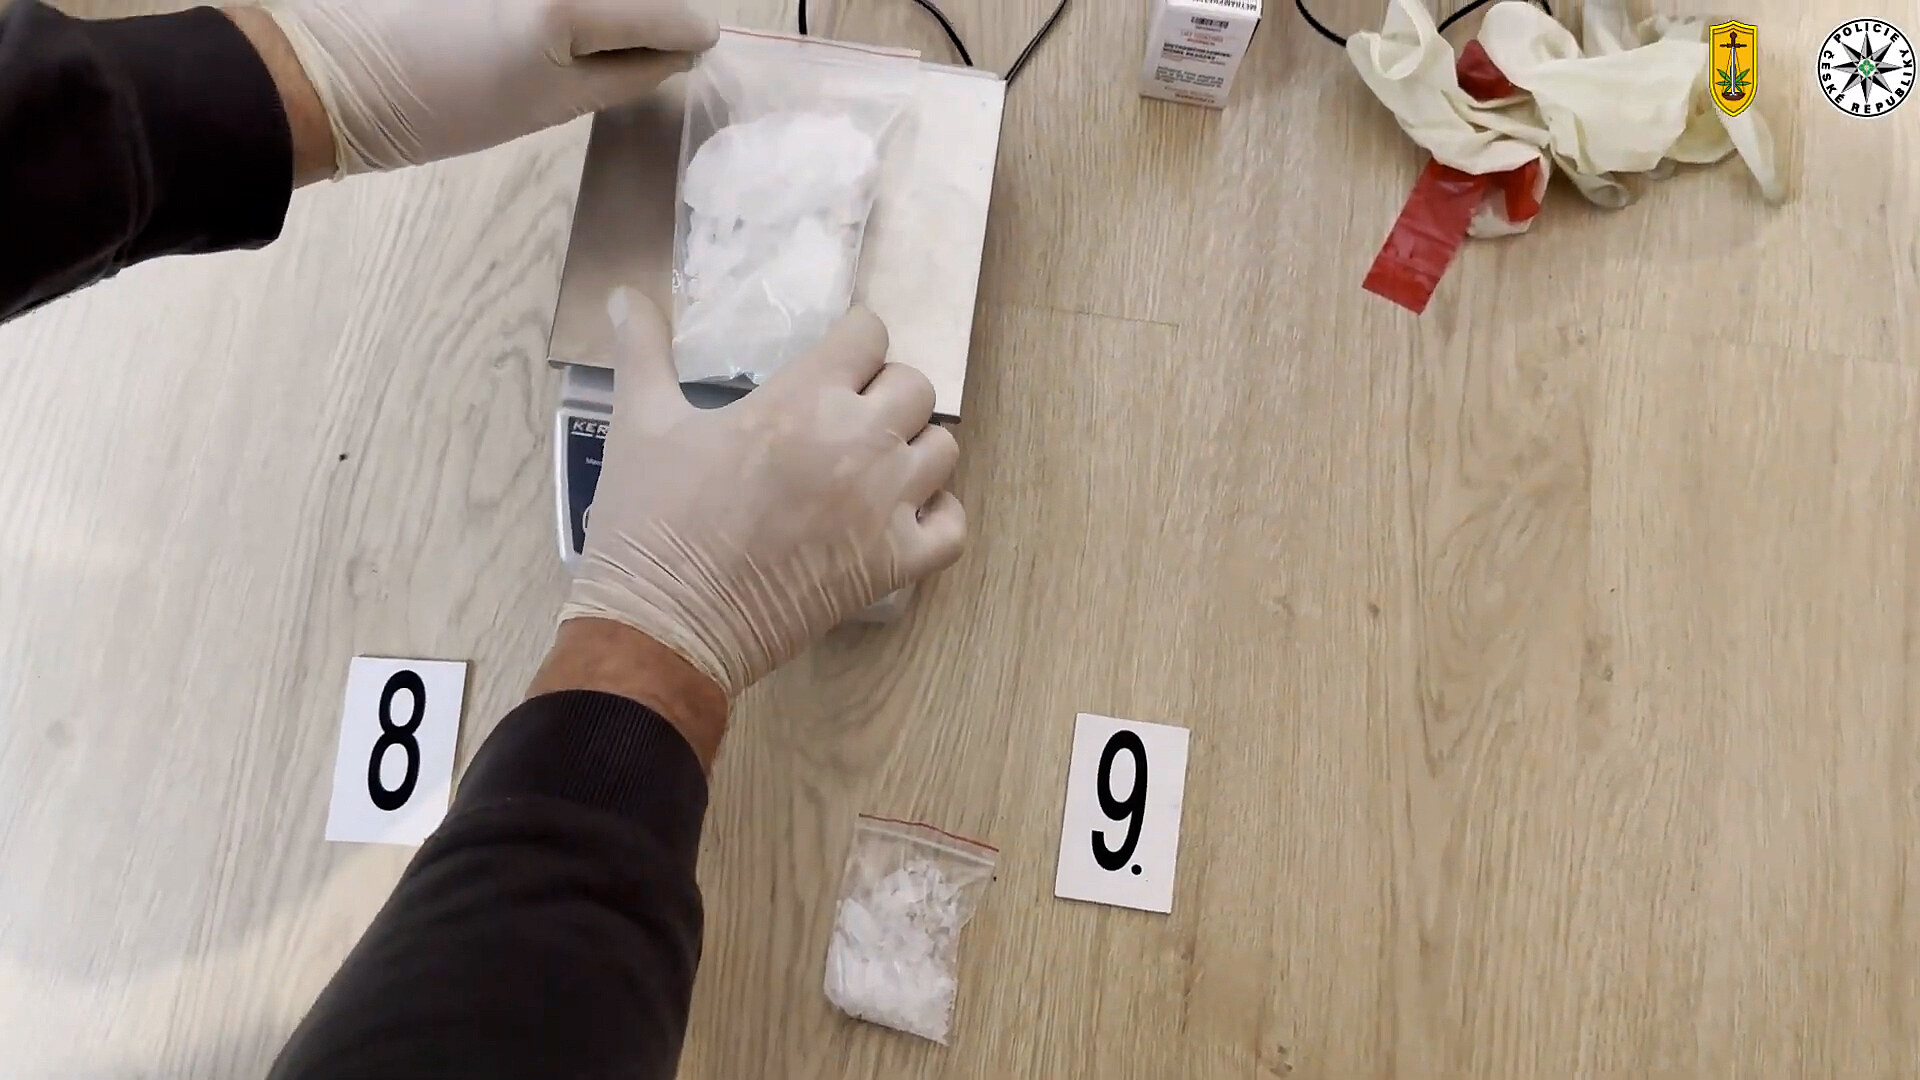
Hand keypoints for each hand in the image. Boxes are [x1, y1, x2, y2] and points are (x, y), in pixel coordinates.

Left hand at [265, 0, 718, 175]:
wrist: (335, 73)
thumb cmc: (440, 107)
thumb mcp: (550, 105)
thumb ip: (628, 72)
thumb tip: (680, 51)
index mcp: (568, 5)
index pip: (666, 10)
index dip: (688, 31)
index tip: (695, 44)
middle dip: (648, 9)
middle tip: (645, 38)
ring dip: (605, 8)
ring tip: (572, 39)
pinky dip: (562, 5)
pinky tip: (537, 24)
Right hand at [561, 292, 966, 697]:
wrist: (665, 623)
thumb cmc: (651, 519)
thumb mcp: (640, 421)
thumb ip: (643, 350)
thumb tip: (622, 294)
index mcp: (802, 399)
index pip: (868, 334)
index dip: (853, 339)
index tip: (834, 357)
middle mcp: (858, 443)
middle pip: (915, 386)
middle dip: (886, 389)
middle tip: (849, 409)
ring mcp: (884, 507)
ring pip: (944, 449)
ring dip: (915, 447)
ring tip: (875, 459)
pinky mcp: (893, 564)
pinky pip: (953, 527)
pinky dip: (938, 517)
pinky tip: (903, 515)